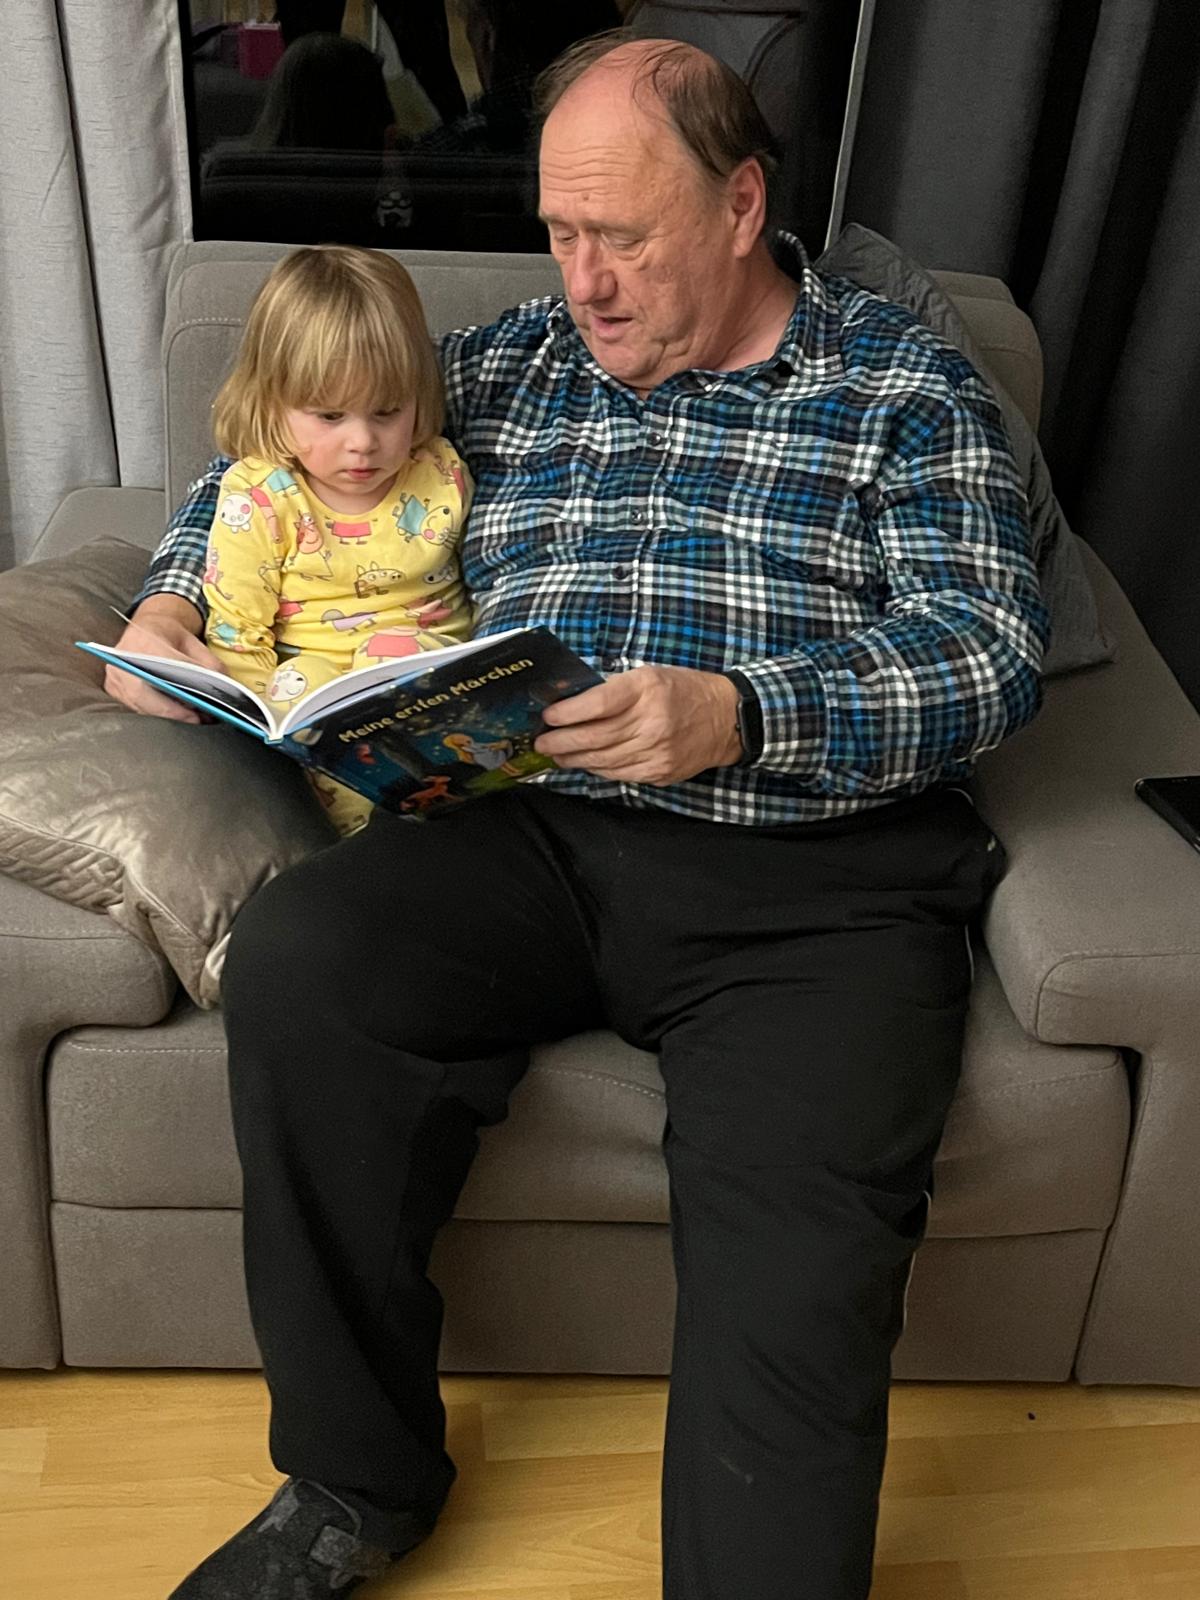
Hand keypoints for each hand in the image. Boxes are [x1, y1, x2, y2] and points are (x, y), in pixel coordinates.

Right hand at [103, 596, 218, 722]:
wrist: (146, 628)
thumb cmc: (169, 636)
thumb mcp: (194, 643)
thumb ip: (210, 664)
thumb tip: (226, 691)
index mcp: (144, 643)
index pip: (163, 674)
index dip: (182, 696)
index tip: (199, 713)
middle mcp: (123, 661)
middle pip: (146, 697)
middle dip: (174, 714)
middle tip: (197, 721)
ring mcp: (115, 677)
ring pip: (140, 707)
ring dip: (166, 718)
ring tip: (191, 720)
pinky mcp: (113, 689)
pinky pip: (135, 708)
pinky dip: (156, 715)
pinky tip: (175, 717)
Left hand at [536, 666, 742, 784]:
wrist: (725, 719)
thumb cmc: (683, 690)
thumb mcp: (650, 675)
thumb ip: (614, 689)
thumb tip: (571, 703)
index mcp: (647, 689)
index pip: (597, 705)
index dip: (567, 713)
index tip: (548, 716)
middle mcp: (651, 722)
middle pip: (594, 737)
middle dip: (560, 741)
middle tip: (540, 742)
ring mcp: (656, 751)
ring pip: (601, 760)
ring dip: (572, 758)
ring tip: (555, 753)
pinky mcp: (658, 772)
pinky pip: (617, 773)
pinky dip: (595, 768)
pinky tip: (583, 762)